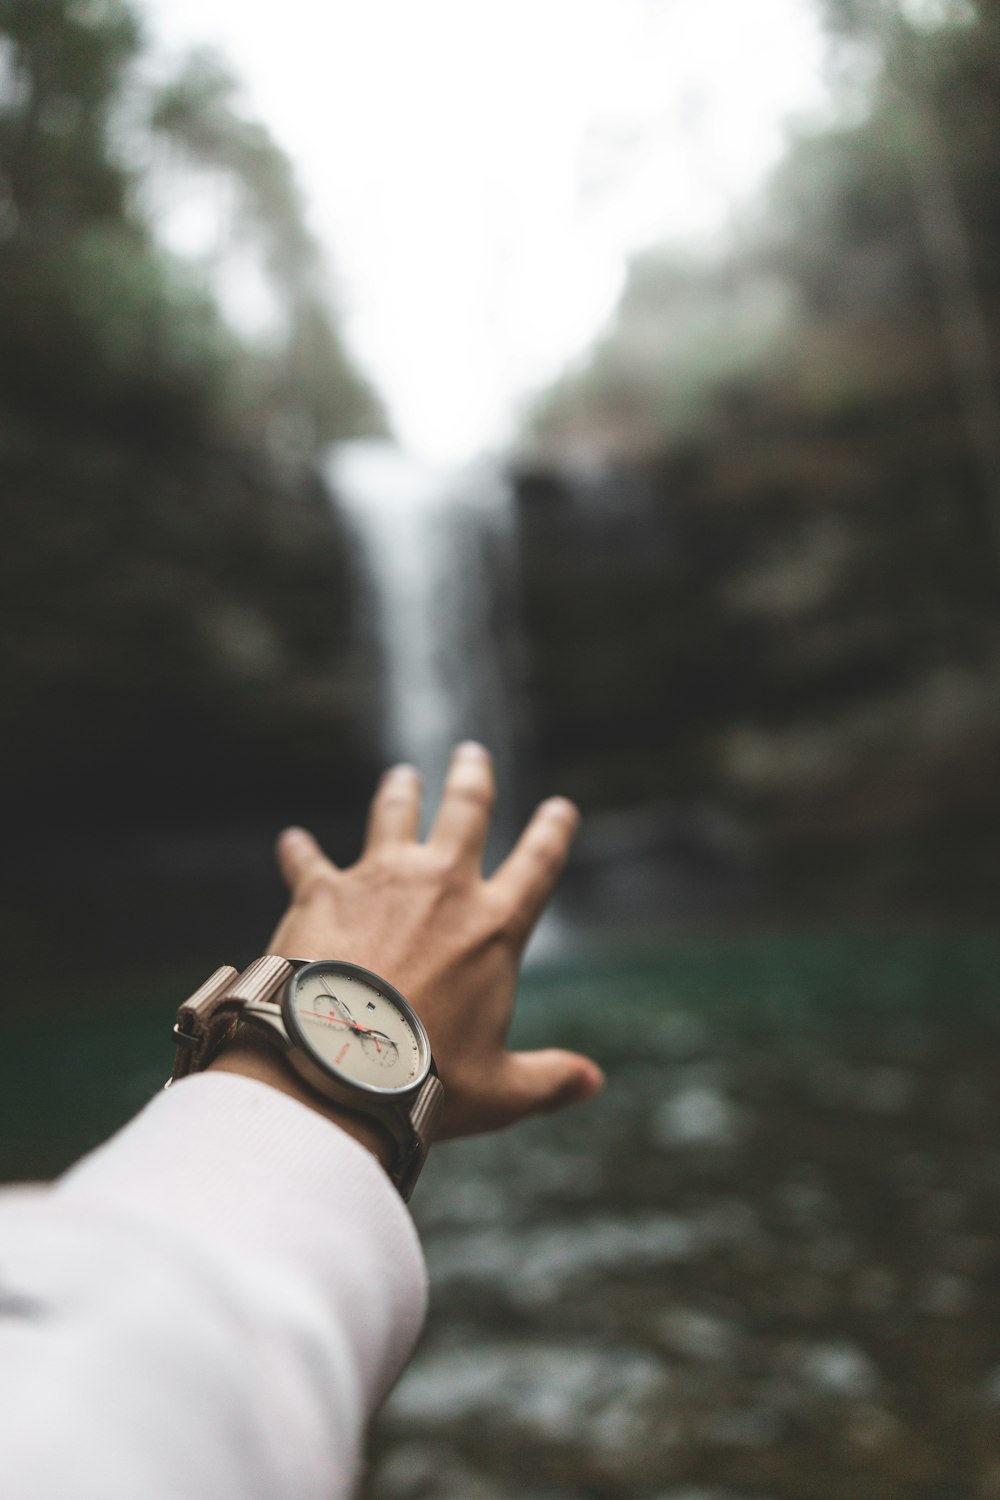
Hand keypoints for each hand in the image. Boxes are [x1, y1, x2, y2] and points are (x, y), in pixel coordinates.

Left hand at [266, 742, 603, 1138]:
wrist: (335, 1063)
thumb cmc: (424, 1081)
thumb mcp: (499, 1090)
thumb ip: (548, 1078)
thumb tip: (593, 1082)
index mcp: (494, 927)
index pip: (538, 864)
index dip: (553, 832)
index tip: (560, 808)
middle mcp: (442, 887)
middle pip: (466, 811)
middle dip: (472, 778)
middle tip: (470, 754)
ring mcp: (380, 880)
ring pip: (393, 814)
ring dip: (399, 792)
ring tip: (401, 777)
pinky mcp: (322, 890)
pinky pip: (308, 859)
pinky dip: (298, 851)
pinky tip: (290, 841)